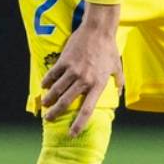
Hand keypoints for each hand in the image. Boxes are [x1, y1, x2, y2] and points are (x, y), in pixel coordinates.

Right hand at [39, 3, 121, 136]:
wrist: (98, 30)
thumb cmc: (108, 49)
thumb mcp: (117, 67)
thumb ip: (118, 82)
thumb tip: (119, 94)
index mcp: (97, 84)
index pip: (87, 110)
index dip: (79, 124)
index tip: (71, 134)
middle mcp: (84, 80)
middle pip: (66, 102)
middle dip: (56, 113)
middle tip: (49, 118)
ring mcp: (73, 70)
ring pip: (56, 90)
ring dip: (49, 99)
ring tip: (45, 104)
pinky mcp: (64, 61)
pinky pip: (52, 75)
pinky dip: (47, 82)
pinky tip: (44, 86)